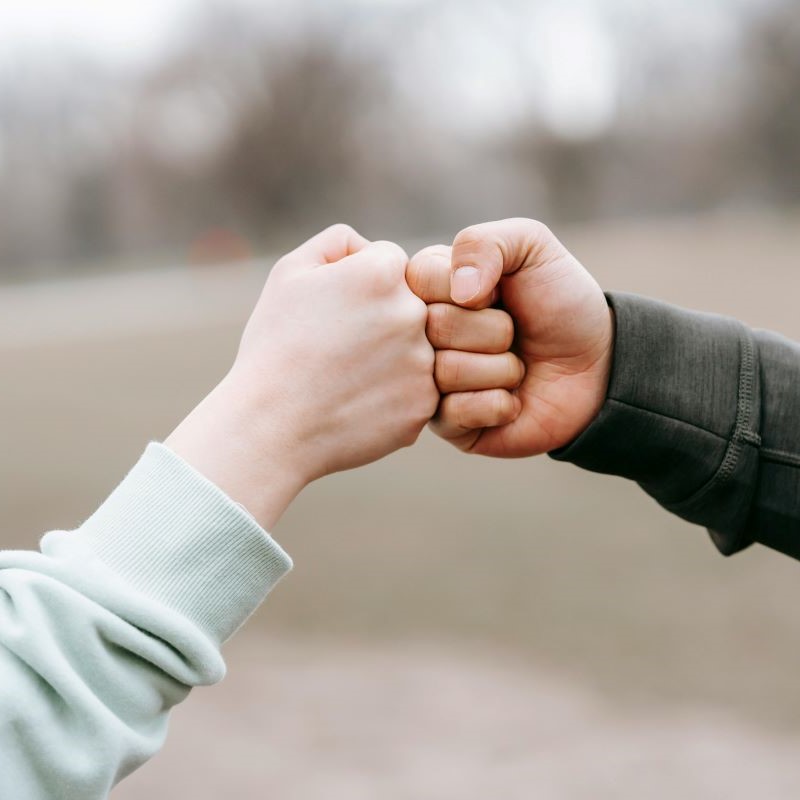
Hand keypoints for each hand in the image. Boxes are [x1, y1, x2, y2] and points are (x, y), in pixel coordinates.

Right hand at [166, 224, 437, 527]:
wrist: (271, 426)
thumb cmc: (274, 347)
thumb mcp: (290, 274)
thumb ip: (338, 243)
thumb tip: (370, 246)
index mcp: (383, 272)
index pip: (390, 263)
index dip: (358, 287)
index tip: (334, 313)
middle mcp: (413, 313)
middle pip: (410, 304)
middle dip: (380, 320)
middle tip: (339, 349)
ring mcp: (424, 362)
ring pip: (416, 348)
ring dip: (390, 358)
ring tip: (345, 378)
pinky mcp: (424, 405)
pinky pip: (416, 389)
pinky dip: (392, 396)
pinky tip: (356, 403)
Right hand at [407, 218, 612, 456]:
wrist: (599, 366)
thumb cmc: (561, 303)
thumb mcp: (532, 247)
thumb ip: (484, 243)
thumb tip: (458, 292)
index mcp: (430, 287)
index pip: (419, 278)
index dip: (470, 286)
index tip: (498, 292)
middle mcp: (422, 335)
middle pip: (434, 326)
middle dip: (493, 329)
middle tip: (514, 333)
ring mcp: (431, 381)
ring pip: (446, 371)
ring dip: (501, 368)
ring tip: (516, 366)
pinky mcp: (447, 424)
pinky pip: (455, 413)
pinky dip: (497, 404)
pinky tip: (511, 400)